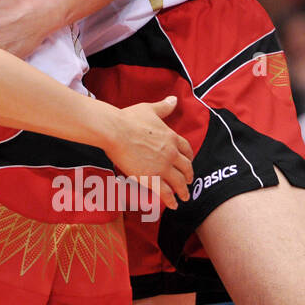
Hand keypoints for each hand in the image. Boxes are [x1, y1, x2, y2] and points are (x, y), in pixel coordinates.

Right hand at [105, 96, 193, 210]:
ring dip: (183, 191)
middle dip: (188, 176)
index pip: (186, 149)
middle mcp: (171, 153)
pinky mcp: (152, 178)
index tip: (189, 162)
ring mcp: (162, 167)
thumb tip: (174, 99)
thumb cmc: (129, 118)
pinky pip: (166, 192)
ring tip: (184, 197)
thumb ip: (163, 107)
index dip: (189, 157)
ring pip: (179, 182)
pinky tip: (174, 205)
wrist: (115, 131)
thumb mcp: (149, 110)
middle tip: (188, 181)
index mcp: (171, 137)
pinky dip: (172, 200)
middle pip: (186, 168)